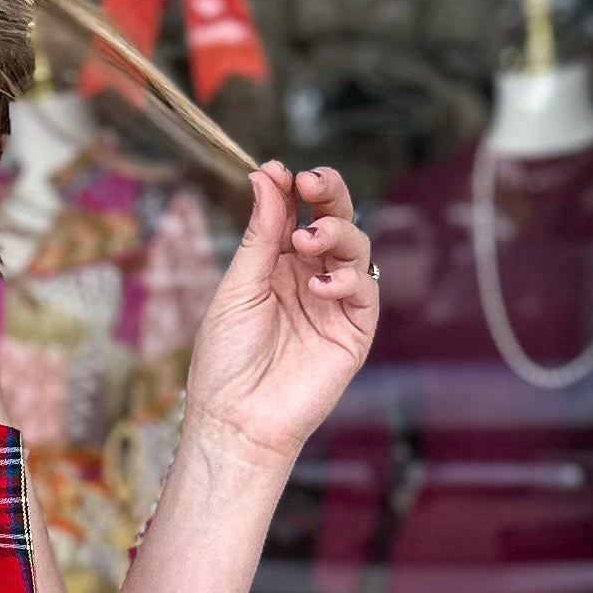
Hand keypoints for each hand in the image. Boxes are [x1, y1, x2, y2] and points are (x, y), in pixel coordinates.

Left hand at [179, 160, 378, 472]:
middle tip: (312, 183)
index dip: (294, 188)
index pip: (296, 212)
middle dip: (328, 195)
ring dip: (337, 233)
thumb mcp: (237, 288)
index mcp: (276, 264)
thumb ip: (260, 234)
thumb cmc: (226, 361)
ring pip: (356, 247)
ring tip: (309, 240)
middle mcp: (309, 276)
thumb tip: (266, 176)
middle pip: (334, 220)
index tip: (280, 171)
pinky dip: (349, 279)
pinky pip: (366, 291)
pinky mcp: (354, 331)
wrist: (237, 421)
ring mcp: (335, 302)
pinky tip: (321, 285)